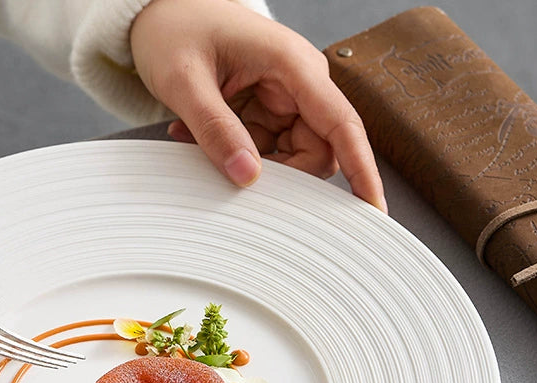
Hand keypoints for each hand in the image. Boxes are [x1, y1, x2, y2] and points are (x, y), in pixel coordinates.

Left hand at [130, 0, 386, 211]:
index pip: (342, 125)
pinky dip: (235, 156)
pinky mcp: (266, 114)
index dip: (363, 170)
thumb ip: (214, 130)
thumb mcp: (184, 82)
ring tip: (200, 142)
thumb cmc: (176, 30)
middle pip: (317, 153)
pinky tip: (199, 137)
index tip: (373, 208)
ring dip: (250, 165)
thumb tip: (247, 177)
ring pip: (290, 159)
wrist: (163, 11)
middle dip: (280, 175)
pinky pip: (264, 153)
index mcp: (292, 66)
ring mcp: (284, 101)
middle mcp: (299, 84)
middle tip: (229, 173)